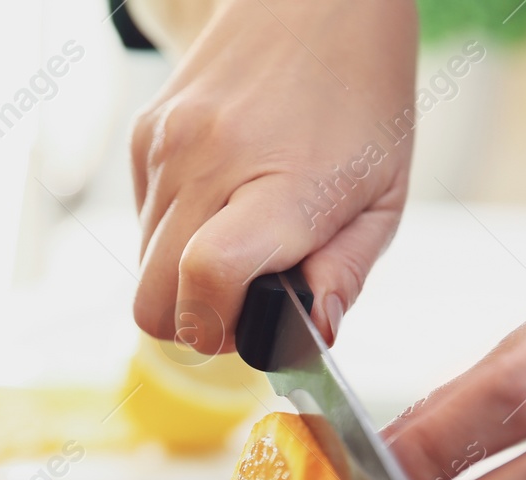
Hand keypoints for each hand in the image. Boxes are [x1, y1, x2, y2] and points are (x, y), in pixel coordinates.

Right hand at [130, 0, 417, 351]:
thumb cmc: (360, 98)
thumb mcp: (383, 195)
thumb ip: (346, 273)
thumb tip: (310, 335)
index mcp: (283, 184)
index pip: (207, 279)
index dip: (216, 328)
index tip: (247, 325)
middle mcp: (210, 163)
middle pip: (152, 302)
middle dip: (193, 322)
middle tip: (243, 300)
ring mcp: (167, 148)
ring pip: (142, 268)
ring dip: (183, 276)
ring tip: (240, 239)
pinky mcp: (144, 136)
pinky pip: (142, 220)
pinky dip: (174, 232)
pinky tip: (221, 197)